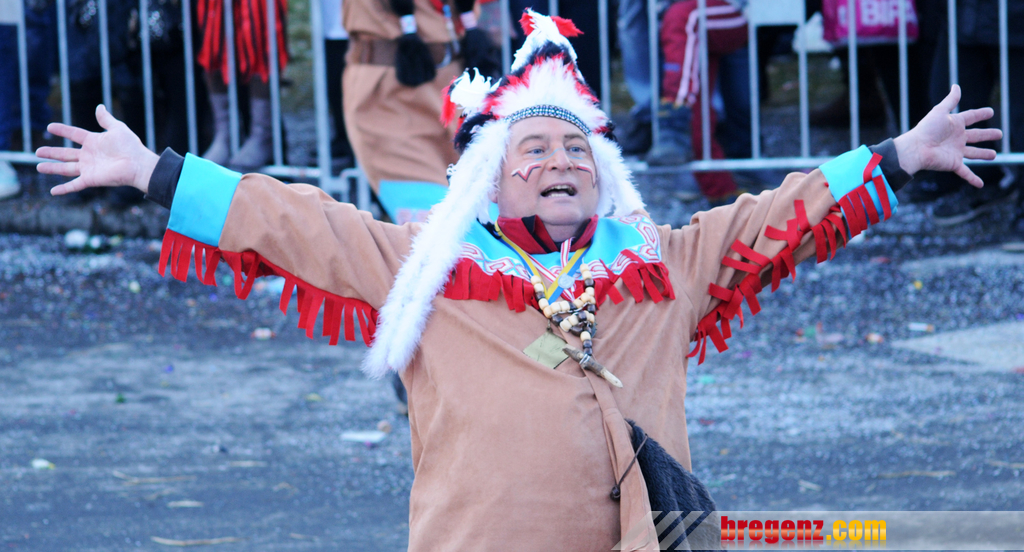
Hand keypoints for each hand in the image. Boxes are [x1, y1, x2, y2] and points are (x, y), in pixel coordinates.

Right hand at [36, 104, 158, 195]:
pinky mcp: (91, 179)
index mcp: (94, 142)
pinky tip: (52, 192)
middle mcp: (89, 155)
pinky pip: (74, 185)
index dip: (63, 130)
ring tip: (38, 166)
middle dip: (51, 153)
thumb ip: (106, 119)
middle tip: (37, 151)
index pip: (74, 134)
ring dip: (52, 168)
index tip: (50, 127)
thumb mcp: (117, 128)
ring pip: (65, 168)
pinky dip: (64, 189)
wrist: (138, 164)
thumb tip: (99, 106)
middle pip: (66, 154)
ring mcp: (89, 168)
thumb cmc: (130, 146)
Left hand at [892, 85, 1001, 187]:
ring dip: (984, 154)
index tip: (990, 111)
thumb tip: (956, 86)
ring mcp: (956, 151)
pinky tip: (980, 185)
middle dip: (987, 134)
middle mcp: (956, 138)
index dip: (980, 114)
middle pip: (976, 136)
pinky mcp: (954, 163)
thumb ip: (950, 100)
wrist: (917, 148)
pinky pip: (966, 172)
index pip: (970, 117)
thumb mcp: (940, 111)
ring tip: (994, 155)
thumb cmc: (926, 129)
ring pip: (974, 153)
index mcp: (954, 124)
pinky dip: (973, 179)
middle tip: (999, 133)